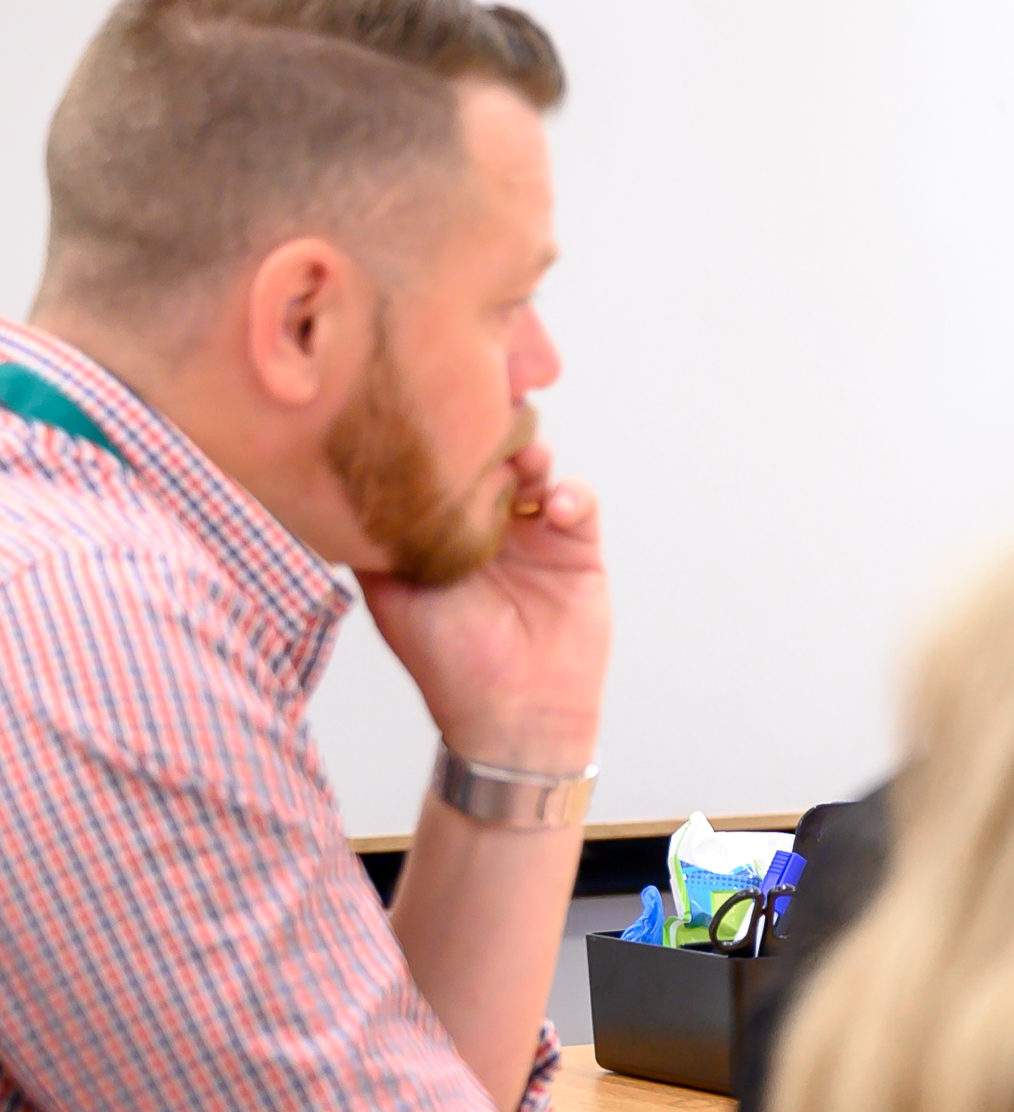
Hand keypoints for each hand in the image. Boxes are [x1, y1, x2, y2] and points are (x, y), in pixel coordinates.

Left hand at [360, 433, 608, 773]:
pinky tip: (555, 506)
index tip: (433, 398)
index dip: (439, 427)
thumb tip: (335, 482)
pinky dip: (571, 493)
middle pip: (490, 452)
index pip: (440, 462)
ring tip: (524, 459)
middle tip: (487, 411)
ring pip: (535, 467)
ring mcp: (534, 532)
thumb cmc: (446, 662)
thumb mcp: (389, 593)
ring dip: (530, 453)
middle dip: (490, 426)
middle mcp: (486, 521)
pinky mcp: (578, 549)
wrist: (514, 714)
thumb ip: (370, 540)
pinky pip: (579, 502)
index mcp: (440, 526)